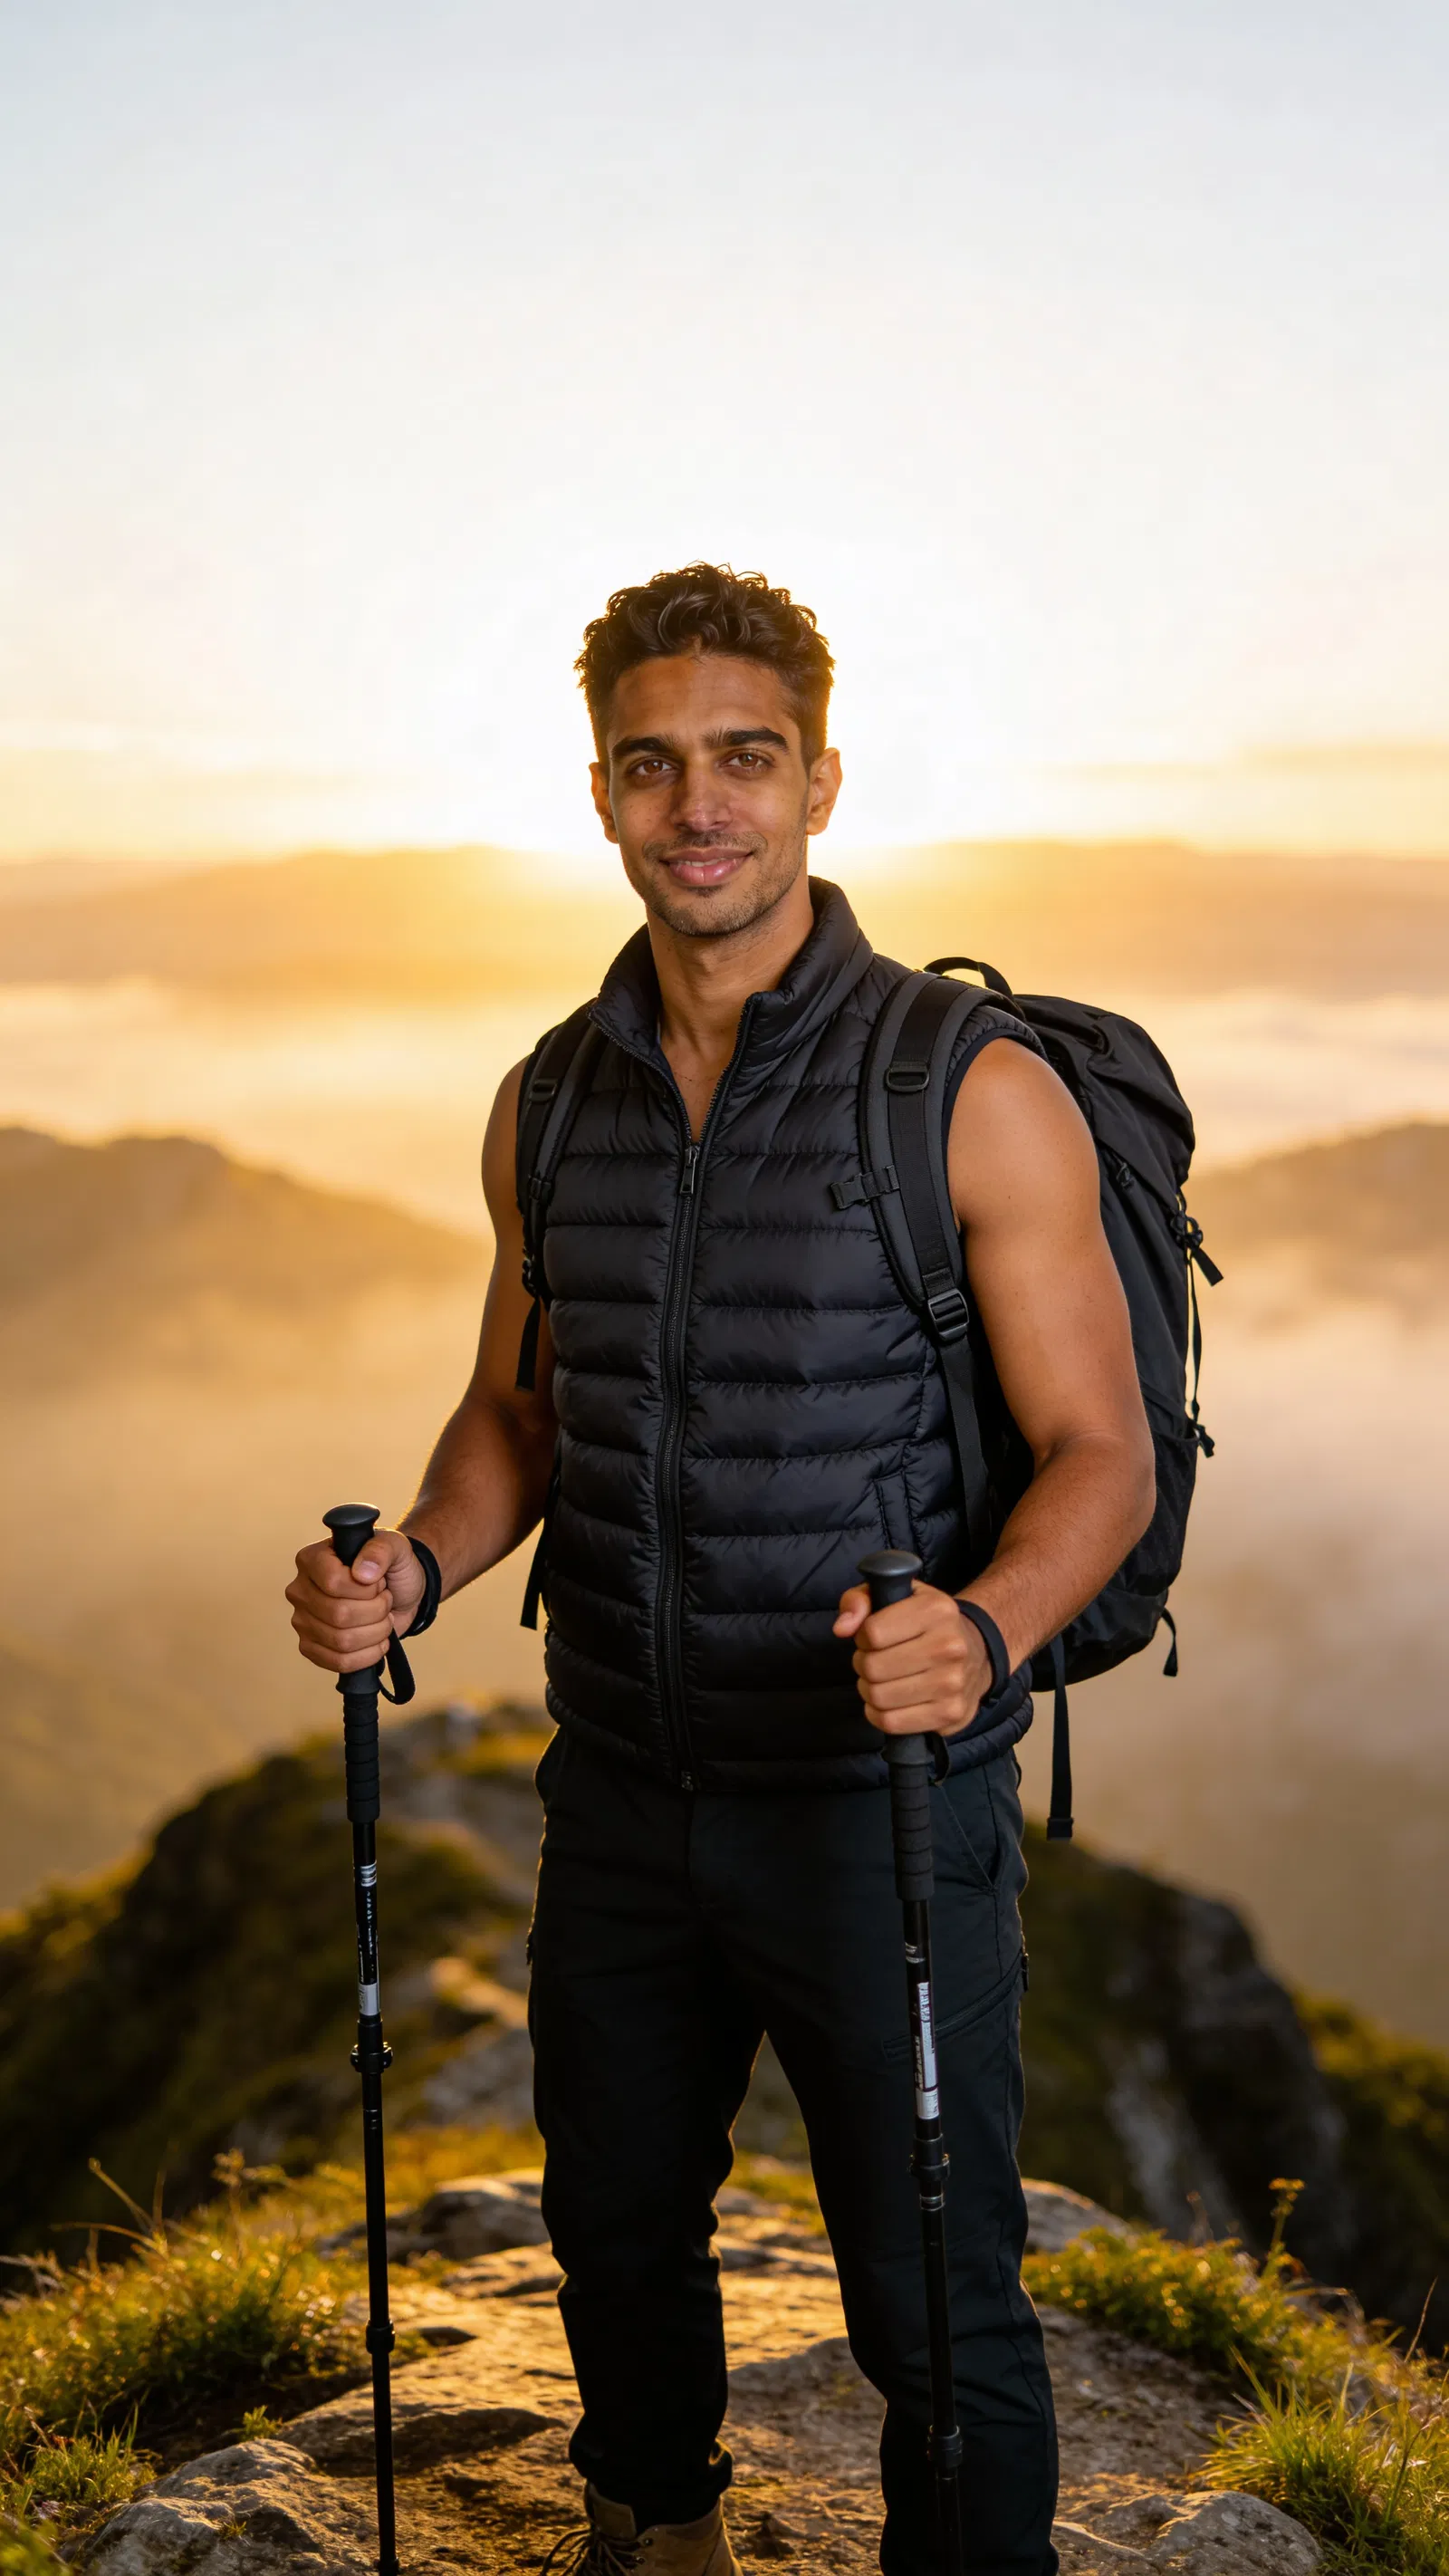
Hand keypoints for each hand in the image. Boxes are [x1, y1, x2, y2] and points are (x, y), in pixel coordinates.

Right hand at [286, 1526, 425, 1673]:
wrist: (400, 1594)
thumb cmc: (391, 1567)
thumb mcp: (394, 1546)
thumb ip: (381, 1550)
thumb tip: (362, 1573)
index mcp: (312, 1559)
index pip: (333, 1582)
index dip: (365, 1589)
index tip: (378, 1582)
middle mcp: (300, 1590)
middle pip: (339, 1614)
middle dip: (375, 1611)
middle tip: (385, 1601)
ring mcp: (302, 1621)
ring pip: (341, 1641)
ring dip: (375, 1633)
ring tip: (383, 1619)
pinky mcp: (311, 1647)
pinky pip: (338, 1662)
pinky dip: (367, 1655)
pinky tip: (377, 1641)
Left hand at [834, 1579, 992, 1737]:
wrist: (977, 1651)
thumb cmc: (926, 1622)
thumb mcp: (896, 1595)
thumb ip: (859, 1600)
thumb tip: (842, 1628)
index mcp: (936, 1610)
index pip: (871, 1632)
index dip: (862, 1637)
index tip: (872, 1637)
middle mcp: (949, 1646)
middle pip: (873, 1667)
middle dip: (864, 1665)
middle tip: (875, 1661)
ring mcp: (953, 1683)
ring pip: (879, 1697)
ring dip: (870, 1690)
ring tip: (881, 1680)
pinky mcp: (951, 1713)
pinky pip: (891, 1722)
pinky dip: (879, 1714)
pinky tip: (888, 1701)